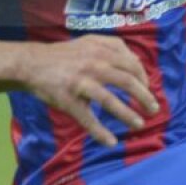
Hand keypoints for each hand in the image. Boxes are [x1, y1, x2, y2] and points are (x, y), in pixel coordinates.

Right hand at [23, 34, 160, 146]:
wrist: (31, 64)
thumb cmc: (64, 56)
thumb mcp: (90, 43)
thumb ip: (112, 48)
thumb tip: (136, 62)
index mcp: (101, 50)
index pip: (132, 64)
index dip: (144, 78)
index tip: (148, 89)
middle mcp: (94, 64)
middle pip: (127, 81)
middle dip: (144, 97)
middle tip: (154, 109)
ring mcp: (81, 83)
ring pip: (110, 101)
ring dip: (128, 115)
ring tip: (139, 125)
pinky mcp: (68, 100)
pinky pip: (87, 119)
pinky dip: (100, 132)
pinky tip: (111, 142)